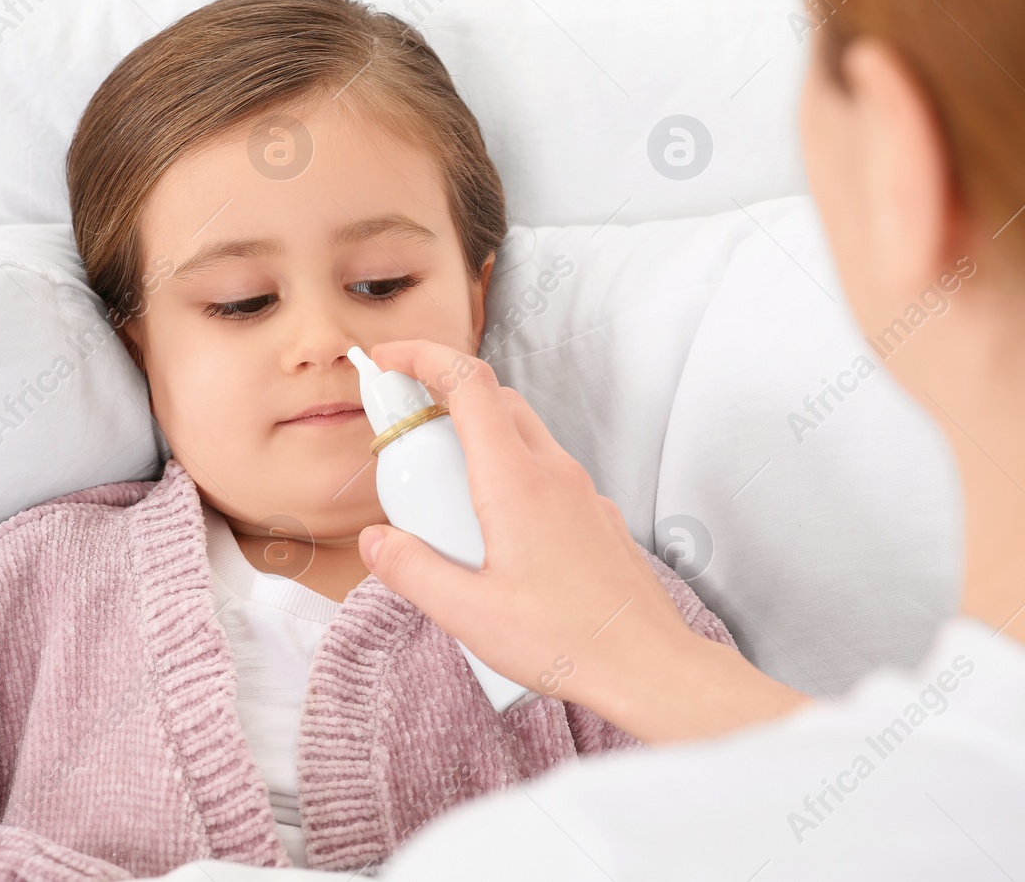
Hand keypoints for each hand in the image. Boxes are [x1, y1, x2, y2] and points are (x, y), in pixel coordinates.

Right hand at [357, 339, 806, 742]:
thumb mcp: (467, 614)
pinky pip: (547, 474)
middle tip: (405, 430)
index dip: (424, 357)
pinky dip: (510, 476)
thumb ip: (412, 570)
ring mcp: (582, 493)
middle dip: (445, 395)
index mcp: (516, 481)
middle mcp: (554, 472)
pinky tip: (494, 534)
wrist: (649, 667)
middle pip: (496, 399)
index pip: (468, 383)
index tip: (388, 360)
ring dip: (478, 440)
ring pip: (524, 436)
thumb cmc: (565, 642)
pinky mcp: (596, 518)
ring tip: (443, 494)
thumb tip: (375, 540)